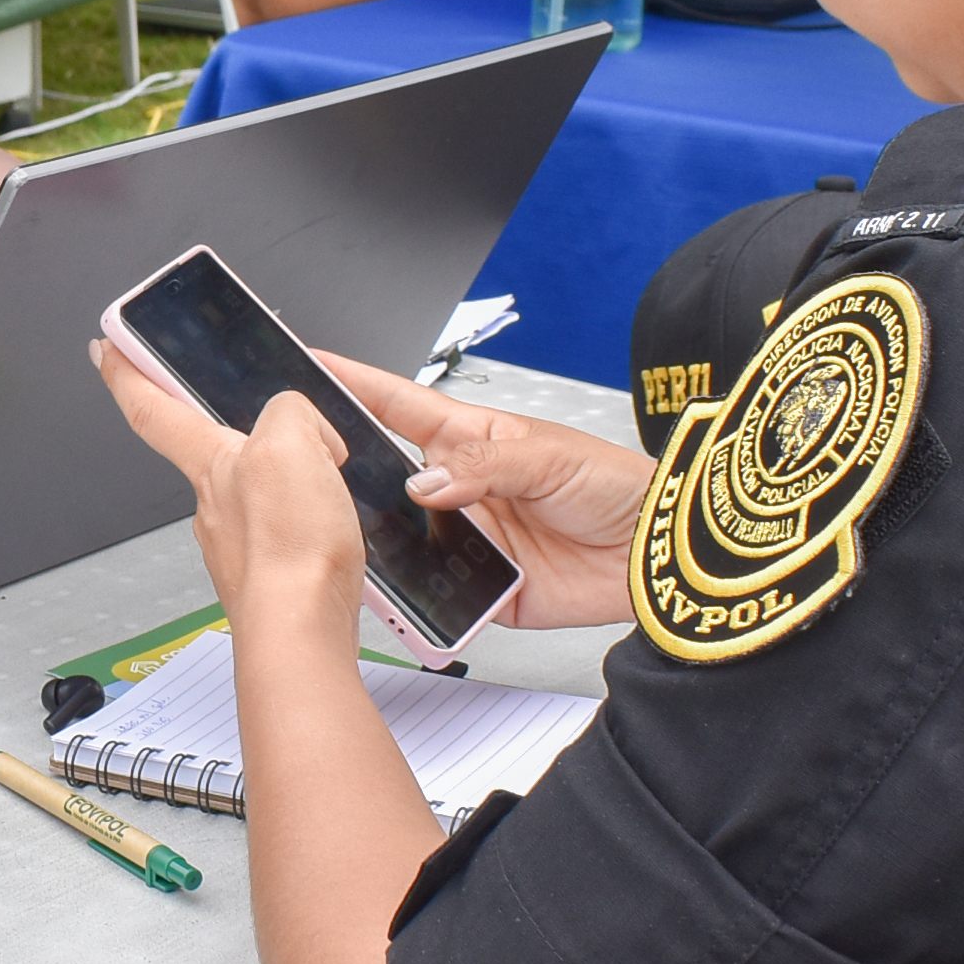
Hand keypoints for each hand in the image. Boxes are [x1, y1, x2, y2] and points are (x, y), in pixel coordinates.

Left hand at [93, 341, 368, 638]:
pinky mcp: (271, 572)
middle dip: (232, 431)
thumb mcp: (292, 445)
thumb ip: (289, 415)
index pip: (152, 408)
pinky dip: (304, 517)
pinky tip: (331, 522)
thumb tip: (300, 425)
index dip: (126, 374)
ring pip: (253, 491)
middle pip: (212, 449)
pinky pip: (284, 528)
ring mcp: (239, 541)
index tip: (105, 350)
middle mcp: (213, 503)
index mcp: (209, 462)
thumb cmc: (289, 553)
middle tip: (260, 418)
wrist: (300, 631)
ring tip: (324, 475)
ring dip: (281, 477)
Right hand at [315, 351, 655, 631]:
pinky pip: (439, 598)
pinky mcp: (483, 590)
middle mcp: (461, 489)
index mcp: (472, 440)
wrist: (654, 552)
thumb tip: (424, 485)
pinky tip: (403, 595)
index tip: (311, 363)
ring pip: (402, 542)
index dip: (356, 386)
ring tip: (347, 539)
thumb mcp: (549, 457)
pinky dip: (419, 601)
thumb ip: (485, 466)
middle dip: (347, 475)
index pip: (401, 407)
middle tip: (309, 471)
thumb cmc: (613, 486)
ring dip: (379, 544)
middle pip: (386, 480)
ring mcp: (468, 539)